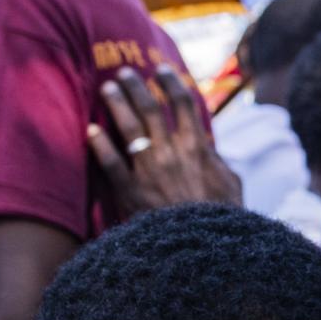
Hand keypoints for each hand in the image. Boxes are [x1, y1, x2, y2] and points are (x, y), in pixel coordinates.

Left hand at [88, 64, 242, 216]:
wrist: (202, 250)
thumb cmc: (221, 219)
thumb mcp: (230, 185)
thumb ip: (219, 163)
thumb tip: (211, 150)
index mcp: (197, 147)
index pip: (183, 103)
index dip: (171, 82)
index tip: (161, 70)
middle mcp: (172, 152)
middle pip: (151, 108)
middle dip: (137, 86)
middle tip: (124, 72)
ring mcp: (150, 170)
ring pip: (130, 127)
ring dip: (117, 104)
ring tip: (107, 87)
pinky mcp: (131, 191)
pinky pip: (112, 163)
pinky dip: (100, 144)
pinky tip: (90, 130)